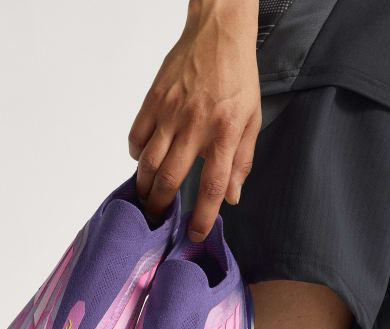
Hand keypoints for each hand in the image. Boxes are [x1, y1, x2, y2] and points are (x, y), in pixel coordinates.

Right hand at [129, 0, 261, 240]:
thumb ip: (242, 162)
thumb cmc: (238, 79)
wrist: (218, 33)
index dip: (202, 215)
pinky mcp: (153, 100)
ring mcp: (170, 113)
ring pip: (147, 162)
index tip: (194, 233)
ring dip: (144, 187)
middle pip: (170, 178)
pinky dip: (136, 155)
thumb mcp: (252, 121)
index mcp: (225, 134)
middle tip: (159, 218)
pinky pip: (136, 136)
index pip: (212, 186)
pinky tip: (143, 161)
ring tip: (147, 197)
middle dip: (161, 206)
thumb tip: (233, 197)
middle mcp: (195, 126)